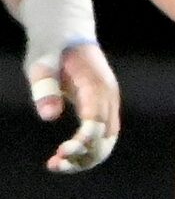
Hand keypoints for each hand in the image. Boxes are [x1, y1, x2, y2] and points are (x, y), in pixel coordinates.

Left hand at [28, 38, 116, 172]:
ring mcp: (109, 104)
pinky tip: (66, 155)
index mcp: (96, 86)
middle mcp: (108, 98)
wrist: (67, 34)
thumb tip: (49, 117)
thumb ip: (45, 88)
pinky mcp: (102, 109)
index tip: (61, 152)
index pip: (96, 122)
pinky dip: (87, 149)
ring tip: (57, 164)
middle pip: (105, 137)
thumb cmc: (51, 48)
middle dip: (83, 155)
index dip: (82, 141)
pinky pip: (101, 136)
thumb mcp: (41, 64)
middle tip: (55, 164)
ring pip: (106, 141)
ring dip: (85, 157)